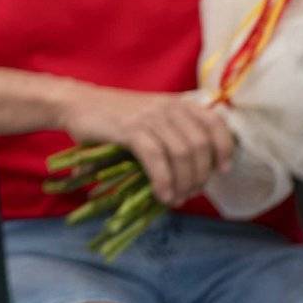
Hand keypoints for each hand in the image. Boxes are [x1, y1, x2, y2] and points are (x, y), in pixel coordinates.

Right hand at [62, 85, 235, 206]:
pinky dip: (163, 181)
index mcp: (177, 103)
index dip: (224, 148)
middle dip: (199, 176)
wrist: (78, 103)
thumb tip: (194, 173)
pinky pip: (156, 158)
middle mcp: (168, 107)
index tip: (222, 170)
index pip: (214, 123)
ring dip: (183, 182)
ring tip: (175, 198)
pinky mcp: (130, 129)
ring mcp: (150, 117)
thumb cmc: (115, 117)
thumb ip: (173, 134)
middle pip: (200, 145)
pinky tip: (162, 194)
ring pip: (182, 153)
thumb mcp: (151, 118)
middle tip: (189, 193)